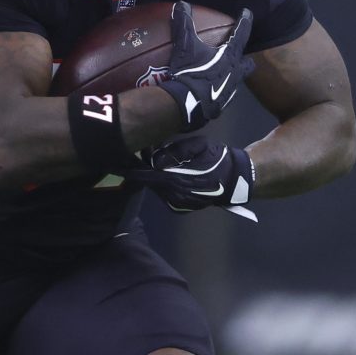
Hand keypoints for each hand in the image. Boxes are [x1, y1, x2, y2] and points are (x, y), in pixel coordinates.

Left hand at [129, 135, 257, 221]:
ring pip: (156, 190)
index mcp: (178, 180)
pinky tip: (162, 177)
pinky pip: (164, 196)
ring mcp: (178, 204)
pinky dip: (160, 187)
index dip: (135, 171)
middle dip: (142, 173)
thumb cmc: (217, 159)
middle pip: (151, 184)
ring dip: (151, 180)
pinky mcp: (180, 209)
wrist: (234, 179)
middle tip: (132, 161)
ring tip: (147, 167)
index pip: (150, 176)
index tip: (121, 165)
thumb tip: (154, 159)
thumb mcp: (198, 146)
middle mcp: (175, 196)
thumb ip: (175, 151)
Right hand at [156, 2, 251, 131]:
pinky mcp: (220, 107)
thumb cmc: (189, 73)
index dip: (244, 21)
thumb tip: (182, 4)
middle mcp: (234, 74)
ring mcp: (229, 93)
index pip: (241, 34)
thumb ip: (183, 25)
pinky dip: (217, 91)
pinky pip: (222, 96)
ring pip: (236, 81)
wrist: (185, 106)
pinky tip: (208, 91)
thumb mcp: (184, 47)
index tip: (248, 13)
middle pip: (247, 64)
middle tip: (239, 56)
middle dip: (245, 59)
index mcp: (230, 57)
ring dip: (231, 76)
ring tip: (221, 73)